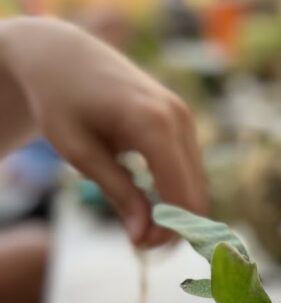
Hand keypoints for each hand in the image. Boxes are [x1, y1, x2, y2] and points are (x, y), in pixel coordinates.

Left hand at [0, 17, 206, 245]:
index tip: (140, 247)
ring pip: (196, 186)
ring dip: (176, 213)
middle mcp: (179, 119)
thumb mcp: (80, 152)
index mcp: (154, 124)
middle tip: (139, 242)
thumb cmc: (61, 101)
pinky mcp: (183, 122)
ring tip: (140, 223)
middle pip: (196, 195)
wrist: (62, 55)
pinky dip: (175, 193)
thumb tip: (144, 237)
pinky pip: (189, 171)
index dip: (168, 231)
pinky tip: (148, 201)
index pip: (182, 196)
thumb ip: (117, 193)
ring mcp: (185, 118)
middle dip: (174, 227)